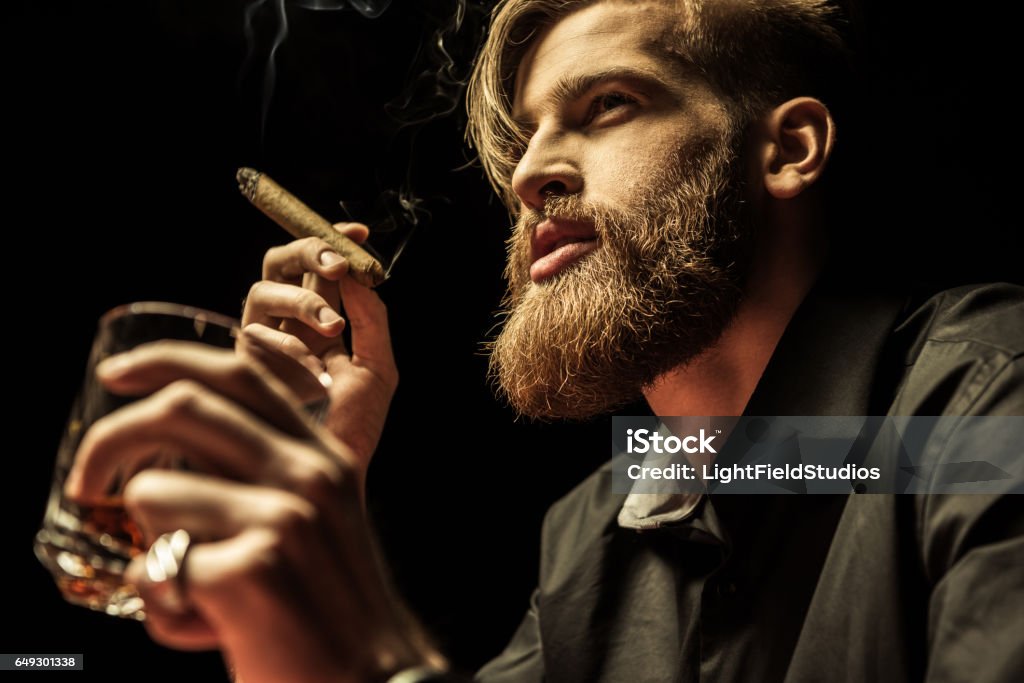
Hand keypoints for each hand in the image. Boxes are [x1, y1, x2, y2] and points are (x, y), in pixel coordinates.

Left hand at [64, 343, 441, 682]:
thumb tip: (169, 452)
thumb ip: (266, 475)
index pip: (239, 374)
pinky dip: (162, 605)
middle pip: (183, 408)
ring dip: (149, 547)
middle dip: (110, 438)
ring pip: (154, 492)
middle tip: (86, 480)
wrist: (370, 680)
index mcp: (321, 456)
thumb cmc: (327, 606)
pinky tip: (206, 626)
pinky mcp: (252, 569)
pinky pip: (155, 568)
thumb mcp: (317, 519)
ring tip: (193, 591)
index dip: (168, 361)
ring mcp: (282, 516)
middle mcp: (306, 473)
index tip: (117, 374)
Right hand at [239, 223, 396, 481]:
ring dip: (300, 301)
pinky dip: (289, 348)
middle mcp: (283, 326)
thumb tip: (359, 275)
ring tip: (332, 327)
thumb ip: (372, 320)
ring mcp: (257, 345)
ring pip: (260, 293)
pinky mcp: (236, 370)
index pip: (319, 267)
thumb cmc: (354, 427)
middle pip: (278, 265)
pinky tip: (316, 375)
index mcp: (318, 321)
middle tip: (338, 265)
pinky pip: (254, 338)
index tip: (362, 233)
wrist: (329, 477)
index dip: (333, 241)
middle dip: (307, 253)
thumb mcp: (377, 368)